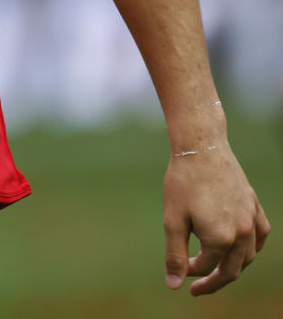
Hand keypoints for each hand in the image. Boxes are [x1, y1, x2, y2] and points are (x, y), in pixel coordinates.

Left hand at [163, 140, 269, 294]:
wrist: (201, 146)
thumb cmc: (183, 181)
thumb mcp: (173, 220)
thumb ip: (175, 255)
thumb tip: (173, 285)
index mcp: (221, 239)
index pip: (207, 268)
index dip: (192, 271)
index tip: (180, 267)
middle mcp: (242, 233)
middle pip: (231, 269)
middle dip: (214, 281)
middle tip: (197, 287)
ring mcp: (251, 218)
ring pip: (248, 256)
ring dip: (233, 266)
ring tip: (217, 269)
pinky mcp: (254, 205)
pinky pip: (260, 235)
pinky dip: (252, 246)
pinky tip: (242, 247)